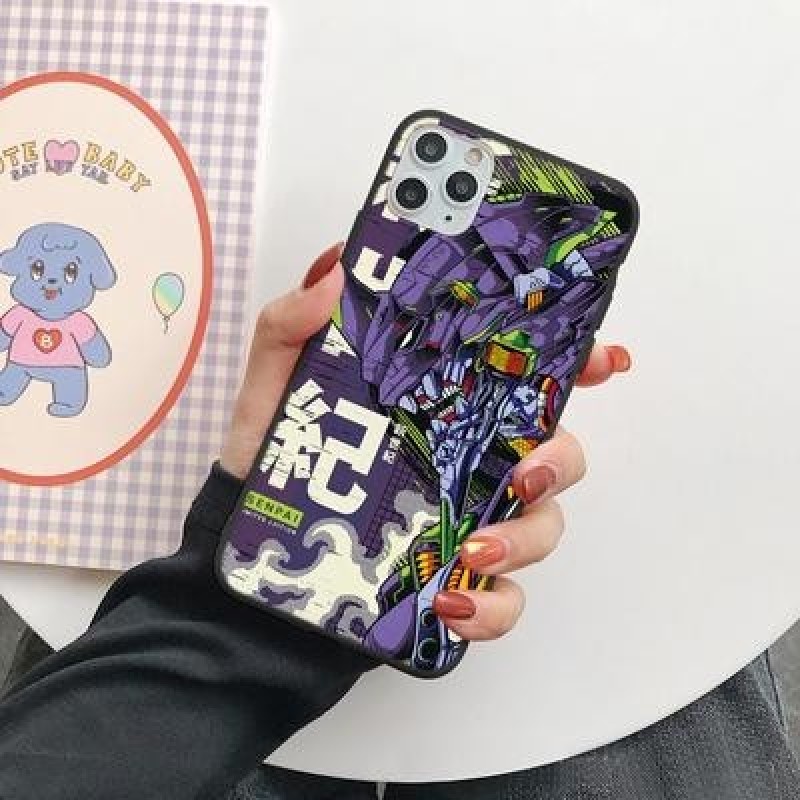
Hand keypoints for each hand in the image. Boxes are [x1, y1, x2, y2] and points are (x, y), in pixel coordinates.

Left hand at [220, 244, 631, 641]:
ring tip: (470, 551)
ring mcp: (469, 522)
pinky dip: (493, 609)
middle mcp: (470, 462)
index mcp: (445, 407)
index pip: (525, 379)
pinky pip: (503, 602)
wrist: (258, 556)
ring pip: (542, 527)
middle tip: (522, 473)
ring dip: (524, 539)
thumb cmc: (277, 463)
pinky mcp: (456, 582)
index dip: (577, 364)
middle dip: (558, 461)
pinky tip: (453, 604)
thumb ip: (292, 325)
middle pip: (555, 453)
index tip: (603, 361)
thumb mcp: (275, 387)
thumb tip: (336, 273)